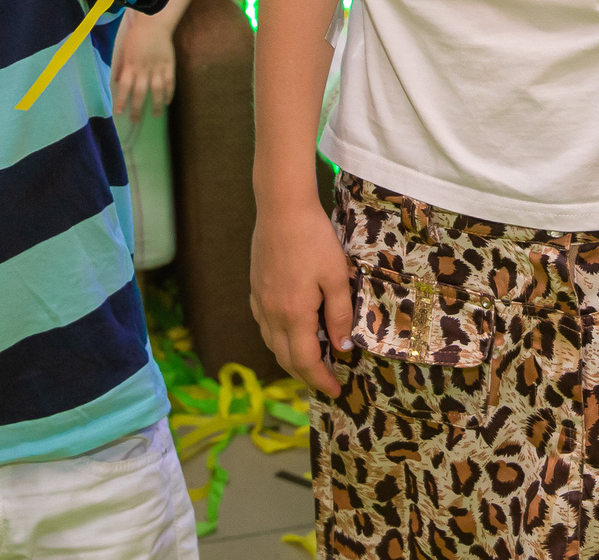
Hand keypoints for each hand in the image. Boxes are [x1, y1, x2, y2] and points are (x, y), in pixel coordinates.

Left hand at [111, 7, 177, 119]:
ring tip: (156, 115)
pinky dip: (169, 93)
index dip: (120, 101)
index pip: (124, 87)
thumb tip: (116, 82)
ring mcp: (158, 68)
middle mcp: (144, 69)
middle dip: (137, 109)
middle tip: (135, 121)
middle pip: (140, 93)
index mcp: (130, 66)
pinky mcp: (169, 65)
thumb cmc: (136, 37)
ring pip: (157, 90)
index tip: (118, 113)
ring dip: (156, 104)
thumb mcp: (123, 51)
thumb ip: (121, 67)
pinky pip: (170, 82)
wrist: (154, 24)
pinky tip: (167, 102)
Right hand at [250, 199, 352, 396]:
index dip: (320, 379)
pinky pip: (264, 326)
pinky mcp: (255, 289)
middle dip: (306, 376)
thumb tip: (343, 348)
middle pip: (285, 358)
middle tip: (326, 381)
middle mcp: (272, 314)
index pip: (305, 361)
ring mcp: (260, 302)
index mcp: (294, 315)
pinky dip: (277, 340)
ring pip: (272, 344)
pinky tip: (289, 334)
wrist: (282, 208)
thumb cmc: (313, 239)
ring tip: (310, 363)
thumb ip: (339, 315)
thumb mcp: (336, 278)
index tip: (336, 390)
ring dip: (290, 359)